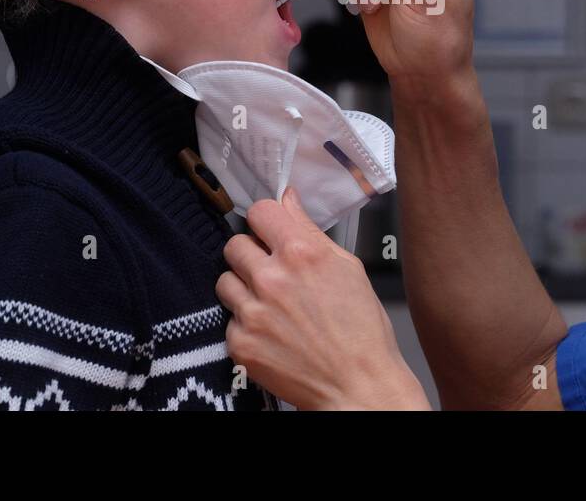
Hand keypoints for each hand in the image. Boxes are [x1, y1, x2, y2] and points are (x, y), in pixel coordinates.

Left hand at [216, 188, 429, 409]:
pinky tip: (272, 331)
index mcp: (301, 254)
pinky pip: (228, 318)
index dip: (266, 220)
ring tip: (271, 304)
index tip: (270, 230)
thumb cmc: (361, 331)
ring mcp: (252, 313)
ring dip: (243, 287)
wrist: (357, 386)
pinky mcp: (240, 343)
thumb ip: (310, 230)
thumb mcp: (347, 268)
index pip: (259, 211)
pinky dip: (246, 323)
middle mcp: (272, 279)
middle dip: (252, 254)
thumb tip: (288, 200)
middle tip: (271, 271)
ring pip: (225, 280)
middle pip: (235, 244)